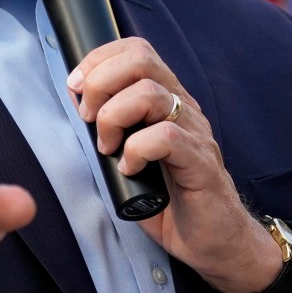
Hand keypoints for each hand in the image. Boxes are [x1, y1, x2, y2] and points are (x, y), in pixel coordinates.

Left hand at [66, 39, 281, 292]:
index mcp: (167, 101)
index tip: (76, 88)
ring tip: (108, 147)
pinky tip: (130, 168)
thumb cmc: (172, 202)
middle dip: (101, 83)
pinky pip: (167, 137)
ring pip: (150, 93)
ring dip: (114, 117)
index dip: (99, 60)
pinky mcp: (200, 163)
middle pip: (142, 60)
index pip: (136, 51)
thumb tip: (79, 111)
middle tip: (88, 118)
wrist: (215, 241)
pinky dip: (137, 150)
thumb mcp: (133, 157)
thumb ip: (113, 132)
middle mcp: (183, 109)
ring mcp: (195, 133)